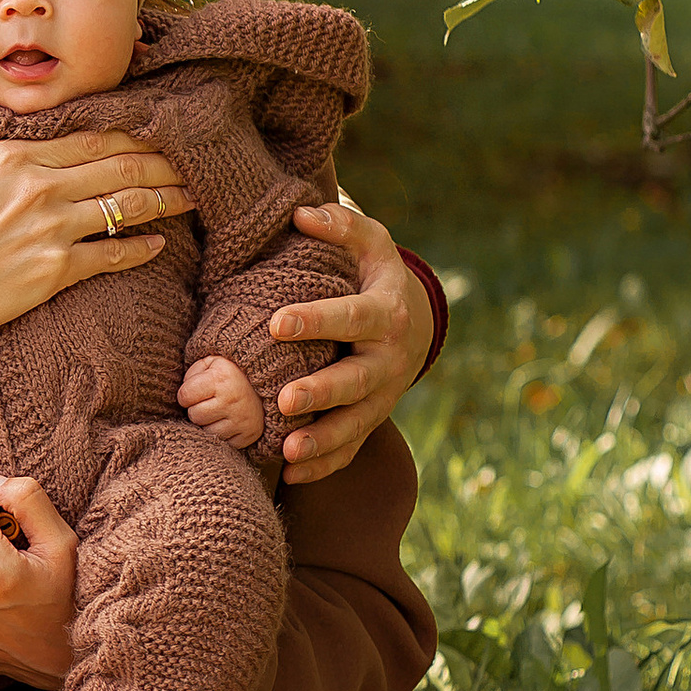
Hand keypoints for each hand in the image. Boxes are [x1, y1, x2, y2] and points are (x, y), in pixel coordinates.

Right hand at [0, 134, 194, 500]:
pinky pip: (111, 254)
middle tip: (195, 161)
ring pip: (124, 205)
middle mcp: (36, 186)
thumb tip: (44, 148)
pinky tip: (159, 243)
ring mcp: (48, 228)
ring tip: (192, 196)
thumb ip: (7, 158)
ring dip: (165, 200)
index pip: (91, 137)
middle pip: (119, 165)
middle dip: (164, 162)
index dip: (134, 135)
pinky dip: (140, 248)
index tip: (160, 135)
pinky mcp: (54, 269)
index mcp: (13, 156)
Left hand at [178, 354, 263, 447]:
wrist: (265, 385)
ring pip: (207, 432)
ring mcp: (242, 420)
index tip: (196, 392)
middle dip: (197, 409)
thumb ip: (191, 373)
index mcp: (221, 379)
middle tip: (209, 402)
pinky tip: (227, 422)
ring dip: (208, 424)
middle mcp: (233, 400)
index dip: (186, 395)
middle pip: (194, 416)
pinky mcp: (249, 435)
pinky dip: (221, 434)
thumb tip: (182, 396)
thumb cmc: (229, 375)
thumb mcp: (211, 363)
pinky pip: (222, 443)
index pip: (184, 396)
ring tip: (218, 412)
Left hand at [270, 198, 434, 484]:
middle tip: (284, 400)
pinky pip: (350, 449)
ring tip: (287, 451)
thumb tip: (301, 214)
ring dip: (322, 440)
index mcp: (386, 313)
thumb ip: (340, 226)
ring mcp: (382, 395)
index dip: (316, 320)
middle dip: (321, 393)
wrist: (415, 322)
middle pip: (356, 380)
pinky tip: (290, 476)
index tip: (276, 323)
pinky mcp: (372, 419)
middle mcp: (388, 359)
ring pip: (355, 424)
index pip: (351, 317)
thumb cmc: (376, 275)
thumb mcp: (370, 243)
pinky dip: (324, 466)